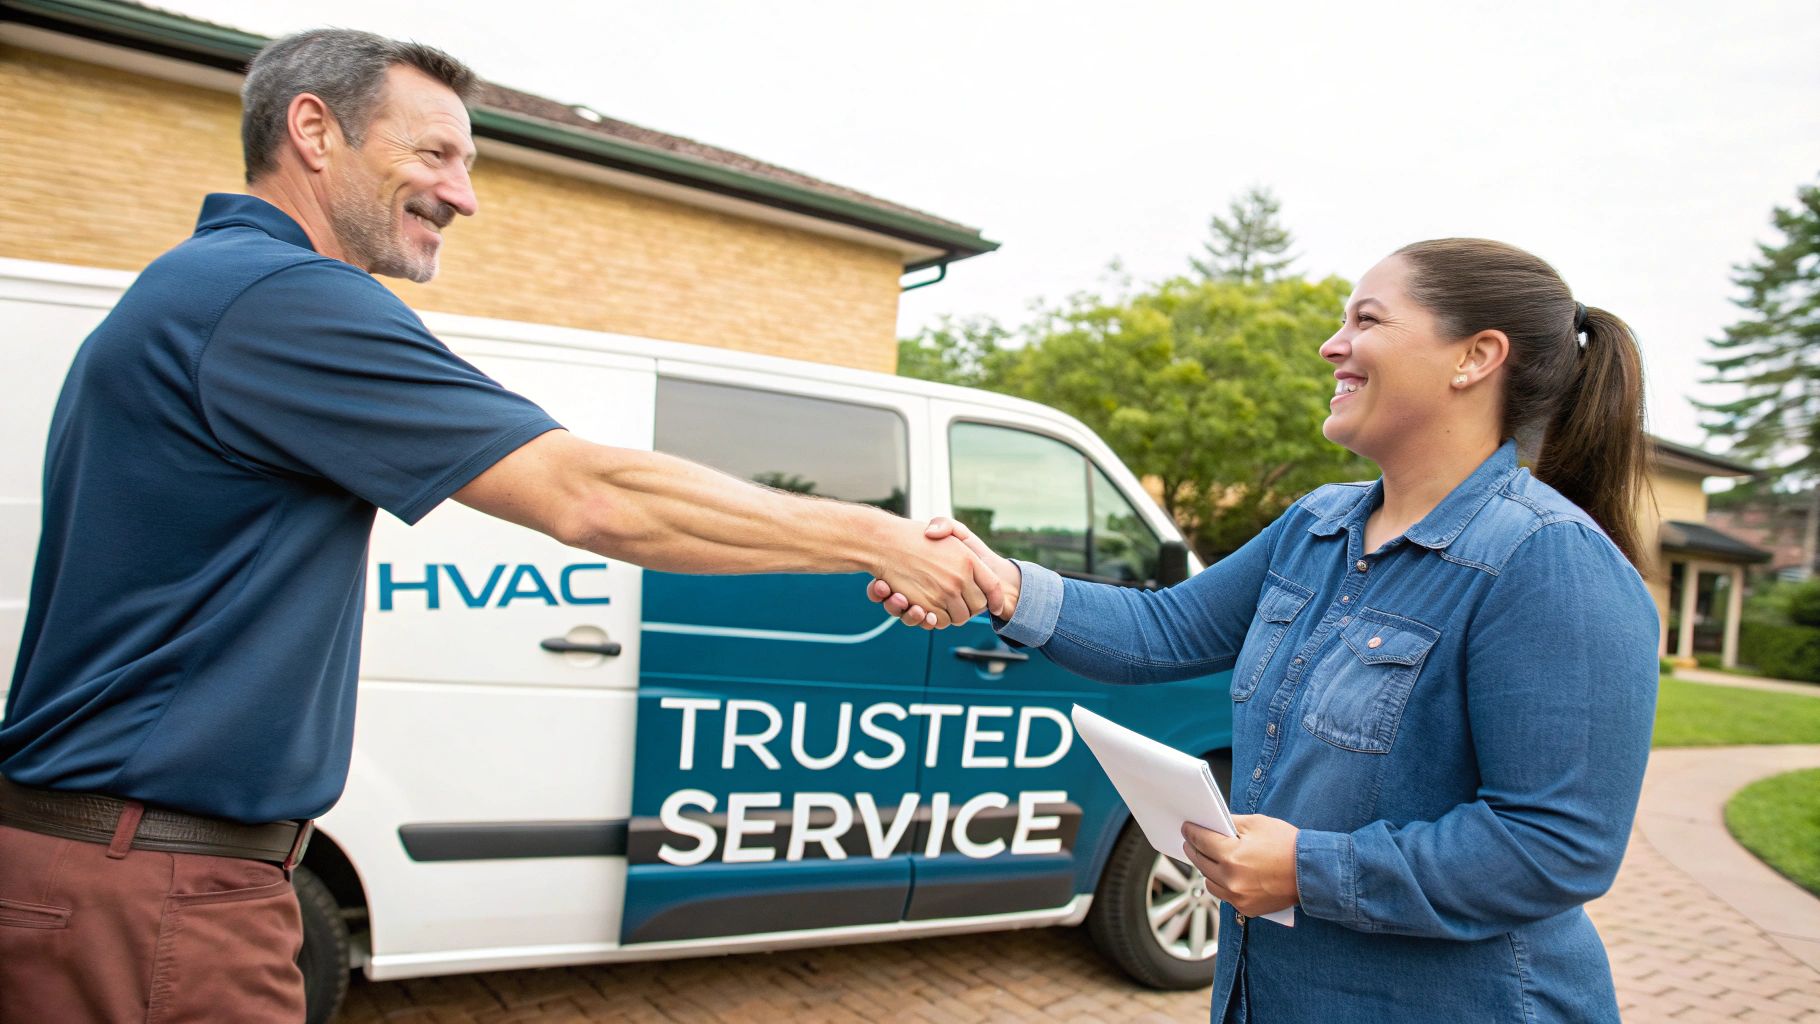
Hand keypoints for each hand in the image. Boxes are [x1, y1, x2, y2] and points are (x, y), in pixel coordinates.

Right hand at [868, 517, 1019, 626]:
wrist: (886, 542)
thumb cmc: (915, 535)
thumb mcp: (946, 529)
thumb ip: (967, 545)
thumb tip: (972, 563)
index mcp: (968, 559)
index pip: (993, 587)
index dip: (997, 599)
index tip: (998, 607)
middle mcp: (959, 578)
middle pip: (977, 606)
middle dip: (972, 608)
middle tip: (964, 604)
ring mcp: (943, 593)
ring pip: (959, 617)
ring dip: (954, 615)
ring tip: (947, 606)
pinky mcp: (927, 604)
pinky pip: (940, 621)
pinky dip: (938, 619)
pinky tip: (932, 609)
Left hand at [1179, 814, 1299, 917]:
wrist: (1313, 873)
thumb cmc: (1288, 845)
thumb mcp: (1258, 824)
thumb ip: (1232, 822)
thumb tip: (1215, 824)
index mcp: (1231, 855)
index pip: (1201, 841)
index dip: (1191, 832)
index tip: (1186, 828)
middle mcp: (1231, 879)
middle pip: (1200, 862)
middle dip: (1194, 849)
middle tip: (1191, 841)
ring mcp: (1238, 896)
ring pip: (1208, 882)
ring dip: (1206, 869)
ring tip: (1208, 858)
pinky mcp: (1246, 908)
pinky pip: (1224, 895)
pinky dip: (1221, 884)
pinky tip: (1224, 874)